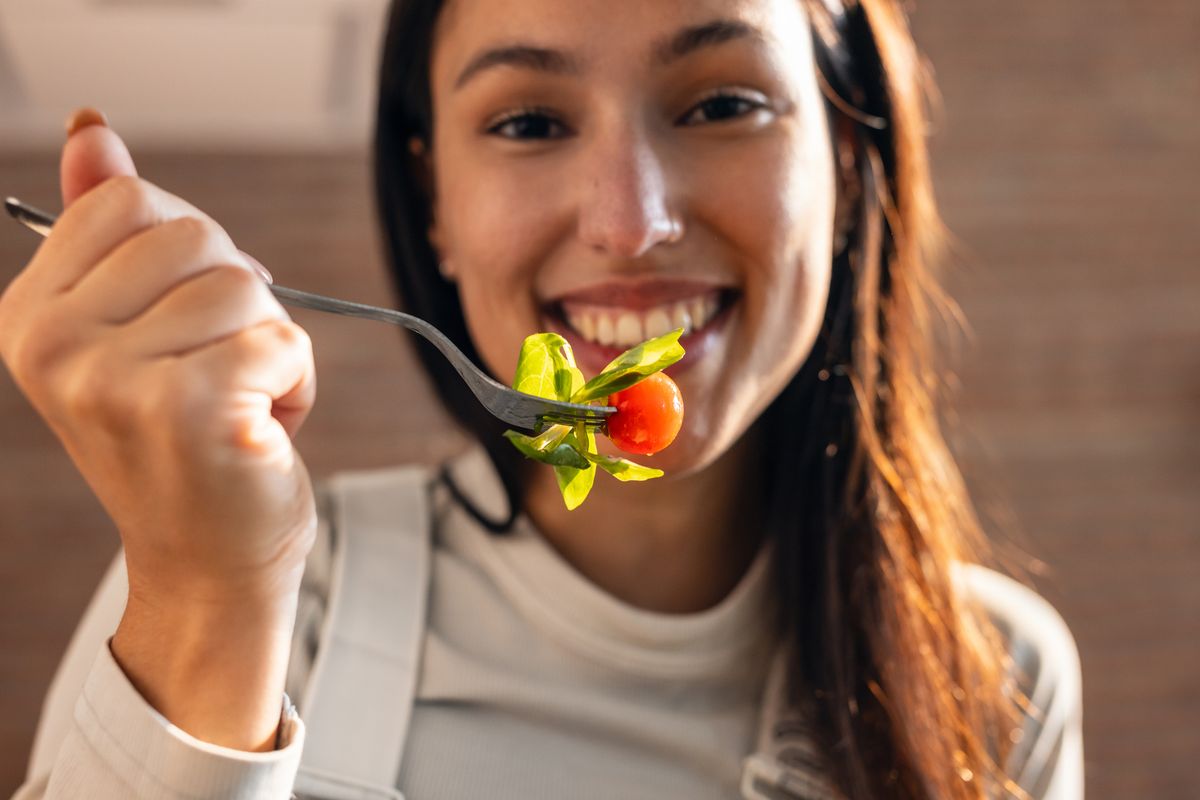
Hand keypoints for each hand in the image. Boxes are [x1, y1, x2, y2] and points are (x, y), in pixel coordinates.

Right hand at [0, 110, 317, 748]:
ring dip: (270, 344)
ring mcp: (114, 379)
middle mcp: (54, 346)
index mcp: (30, 315)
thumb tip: (92, 128)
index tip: (183, 324)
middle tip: (217, 375)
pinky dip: (299, 380)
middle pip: (196, 235)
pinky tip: (265, 428)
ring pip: (247, 286)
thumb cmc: (181, 444)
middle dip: (237, 300)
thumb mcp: (132, 331)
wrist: (209, 562)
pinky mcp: (189, 409)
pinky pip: (284, 338)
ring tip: (240, 406)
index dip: (189, 252)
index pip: (128, 199)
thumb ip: (108, 230)